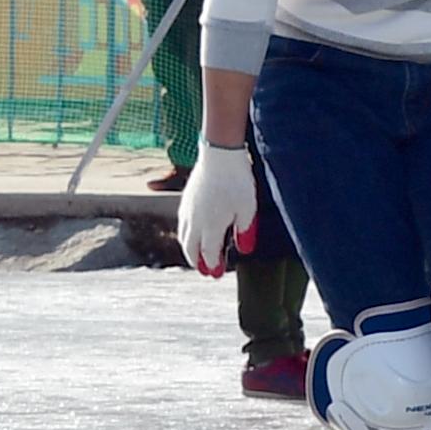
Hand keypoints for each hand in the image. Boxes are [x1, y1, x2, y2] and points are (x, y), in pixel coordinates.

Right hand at [176, 142, 258, 278]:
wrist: (219, 154)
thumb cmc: (237, 182)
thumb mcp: (248, 209)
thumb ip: (245, 231)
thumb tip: (244, 250)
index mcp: (210, 226)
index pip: (208, 252)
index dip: (213, 265)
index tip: (217, 274)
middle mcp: (194, 221)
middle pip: (191, 248)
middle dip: (198, 261)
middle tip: (206, 270)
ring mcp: (187, 210)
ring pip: (184, 236)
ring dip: (190, 249)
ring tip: (197, 256)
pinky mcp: (185, 199)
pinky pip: (182, 224)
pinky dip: (187, 235)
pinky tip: (194, 234)